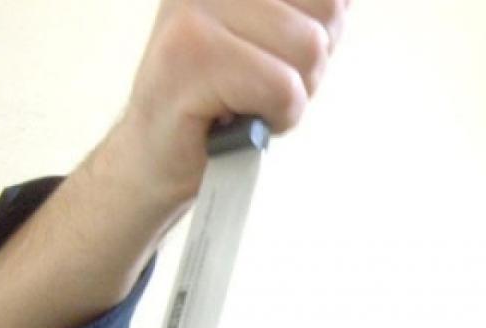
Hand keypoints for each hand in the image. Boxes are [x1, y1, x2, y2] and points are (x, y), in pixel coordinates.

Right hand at [100, 0, 347, 206]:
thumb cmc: (225, 99)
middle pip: (328, 9)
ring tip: (247, 101)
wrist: (157, 156)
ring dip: (291, 93)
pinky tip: (239, 120)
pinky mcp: (192, 55)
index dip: (323, 29)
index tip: (277, 56)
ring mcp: (194, 10)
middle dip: (309, 63)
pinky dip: (276, 117)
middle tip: (260, 85)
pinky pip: (283, 88)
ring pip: (309, 46)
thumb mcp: (279, 39)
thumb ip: (312, 8)